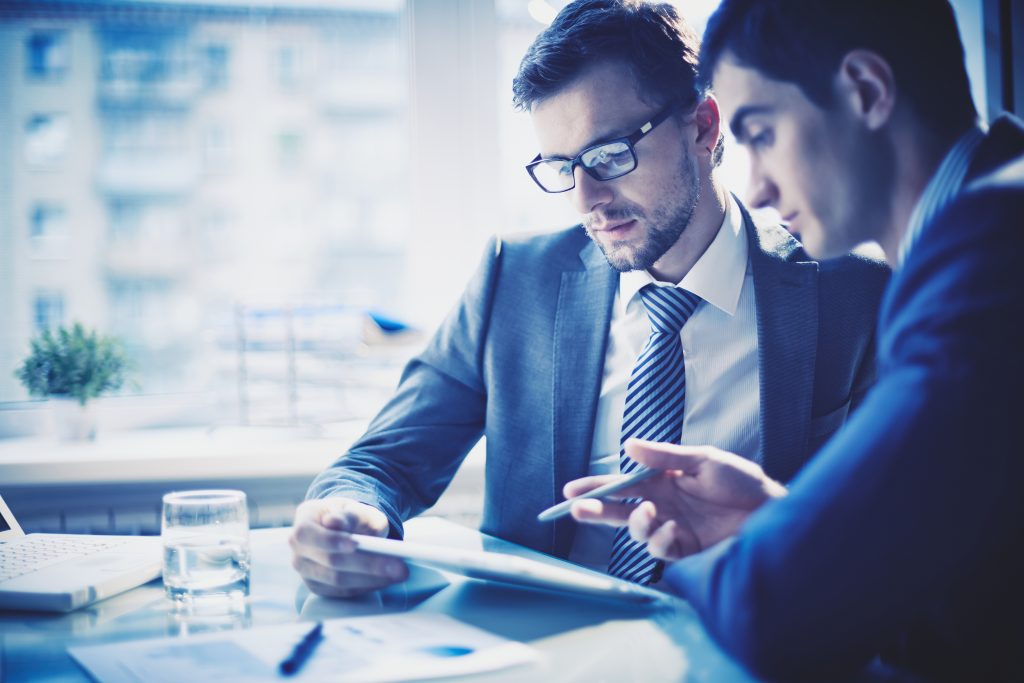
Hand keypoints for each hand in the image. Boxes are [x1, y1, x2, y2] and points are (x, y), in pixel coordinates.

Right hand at [289, 498, 408, 597]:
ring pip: (338, 581)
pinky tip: (386, 580)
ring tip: (399, 573)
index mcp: (303, 521)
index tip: (356, 544)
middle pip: (330, 562)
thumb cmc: (351, 516)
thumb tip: (334, 522)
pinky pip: (343, 592)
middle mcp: (298, 549)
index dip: (332, 541)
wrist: (346, 528)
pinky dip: (367, 586)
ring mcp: (306, 571)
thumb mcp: (355, 509)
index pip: (309, 534)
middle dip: (367, 564)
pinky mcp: (319, 587)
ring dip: (371, 579)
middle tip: (398, 566)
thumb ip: (349, 515)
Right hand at [566, 439, 786, 560]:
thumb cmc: (741, 482)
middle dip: (595, 512)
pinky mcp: (687, 550)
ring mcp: (673, 529)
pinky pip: (662, 549)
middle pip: (619, 512)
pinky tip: (672, 529)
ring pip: (637, 532)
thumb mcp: (703, 460)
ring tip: (649, 514)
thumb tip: (628, 447)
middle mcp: (663, 506)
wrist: (772, 512)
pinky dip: (661, 540)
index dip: (596, 488)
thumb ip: (665, 456)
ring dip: (636, 524)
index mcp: (662, 483)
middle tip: (576, 511)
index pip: (622, 486)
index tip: (571, 491)